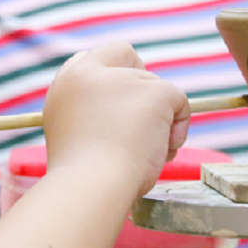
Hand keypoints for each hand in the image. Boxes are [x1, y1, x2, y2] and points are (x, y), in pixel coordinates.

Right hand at [41, 41, 190, 187]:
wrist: (90, 189)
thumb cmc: (85, 177)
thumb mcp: (80, 137)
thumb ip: (100, 114)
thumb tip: (138, 112)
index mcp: (67, 82)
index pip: (103, 57)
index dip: (122, 77)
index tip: (125, 108)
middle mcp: (91, 72)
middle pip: (137, 72)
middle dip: (144, 104)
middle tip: (134, 137)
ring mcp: (123, 79)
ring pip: (158, 91)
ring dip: (158, 123)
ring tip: (142, 153)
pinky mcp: (154, 91)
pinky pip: (179, 102)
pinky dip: (178, 128)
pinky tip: (163, 151)